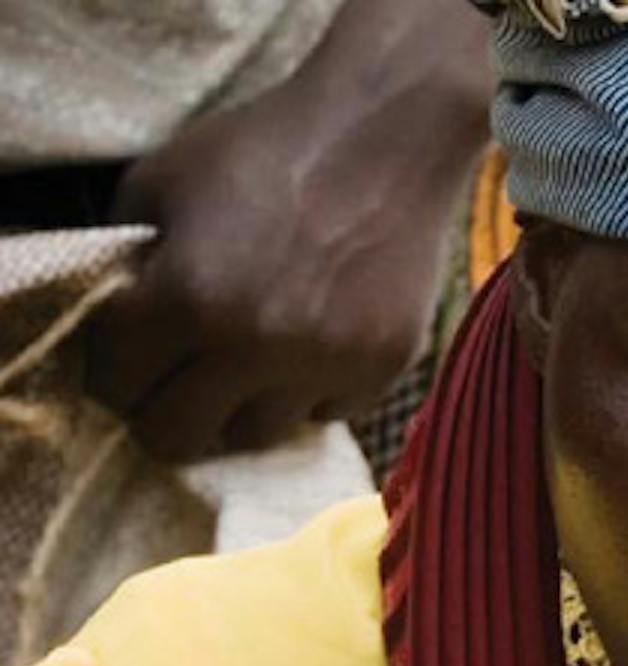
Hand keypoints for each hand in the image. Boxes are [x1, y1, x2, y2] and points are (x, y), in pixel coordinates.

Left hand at [84, 2, 486, 461]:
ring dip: (239, 405)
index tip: (126, 360)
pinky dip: (308, 389)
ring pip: (254, 435)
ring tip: (246, 365)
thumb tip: (127, 308)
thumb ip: (132, 251)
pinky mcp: (376, 373)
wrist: (385, 137)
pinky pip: (324, 413)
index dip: (113, 368)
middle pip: (178, 437)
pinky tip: (310, 344)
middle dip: (163, 413)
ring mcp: (320, 369)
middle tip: (173, 388)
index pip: (119, 377)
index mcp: (190, 296)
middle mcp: (252, 349)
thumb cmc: (267, 146)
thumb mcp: (167, 176)